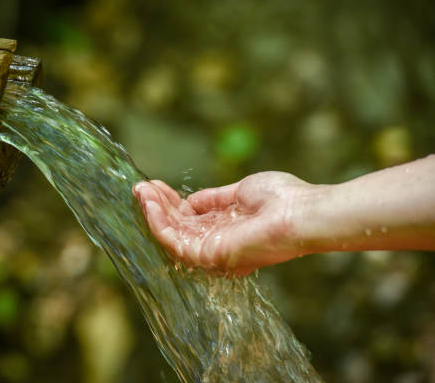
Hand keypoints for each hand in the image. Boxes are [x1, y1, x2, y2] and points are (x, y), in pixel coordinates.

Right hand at [133, 172, 315, 275]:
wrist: (300, 213)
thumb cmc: (281, 200)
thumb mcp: (240, 192)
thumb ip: (213, 199)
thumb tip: (189, 200)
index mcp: (224, 230)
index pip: (188, 219)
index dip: (169, 202)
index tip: (154, 185)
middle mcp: (215, 244)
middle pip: (176, 227)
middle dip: (156, 206)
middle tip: (140, 186)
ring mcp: (210, 252)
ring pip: (170, 235)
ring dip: (152, 212)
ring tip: (141, 190)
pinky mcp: (207, 255)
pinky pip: (173, 240)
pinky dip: (158, 221)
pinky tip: (150, 202)